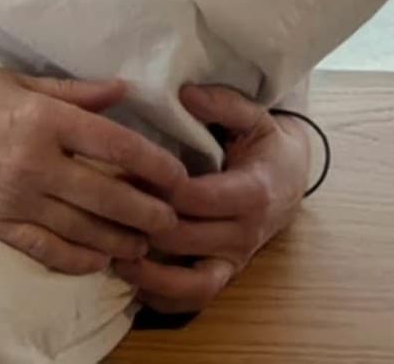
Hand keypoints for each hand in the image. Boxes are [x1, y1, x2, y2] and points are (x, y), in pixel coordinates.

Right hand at [0, 68, 185, 275]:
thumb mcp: (13, 79)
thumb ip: (71, 92)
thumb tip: (121, 90)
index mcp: (41, 117)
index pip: (115, 144)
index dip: (154, 163)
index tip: (178, 174)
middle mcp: (33, 161)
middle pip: (109, 193)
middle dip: (149, 209)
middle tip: (174, 217)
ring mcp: (14, 198)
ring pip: (85, 228)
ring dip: (123, 238)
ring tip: (146, 241)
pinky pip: (48, 249)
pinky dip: (80, 258)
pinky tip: (101, 259)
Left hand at [110, 84, 313, 314]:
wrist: (289, 181)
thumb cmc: (265, 144)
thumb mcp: (254, 116)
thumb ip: (223, 103)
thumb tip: (186, 95)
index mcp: (251, 192)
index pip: (199, 198)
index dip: (160, 188)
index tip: (126, 169)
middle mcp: (244, 234)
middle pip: (186, 238)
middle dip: (144, 223)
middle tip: (104, 205)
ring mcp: (234, 260)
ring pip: (193, 284)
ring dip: (150, 274)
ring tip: (111, 254)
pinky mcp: (224, 275)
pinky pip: (195, 299)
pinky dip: (162, 296)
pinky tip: (130, 278)